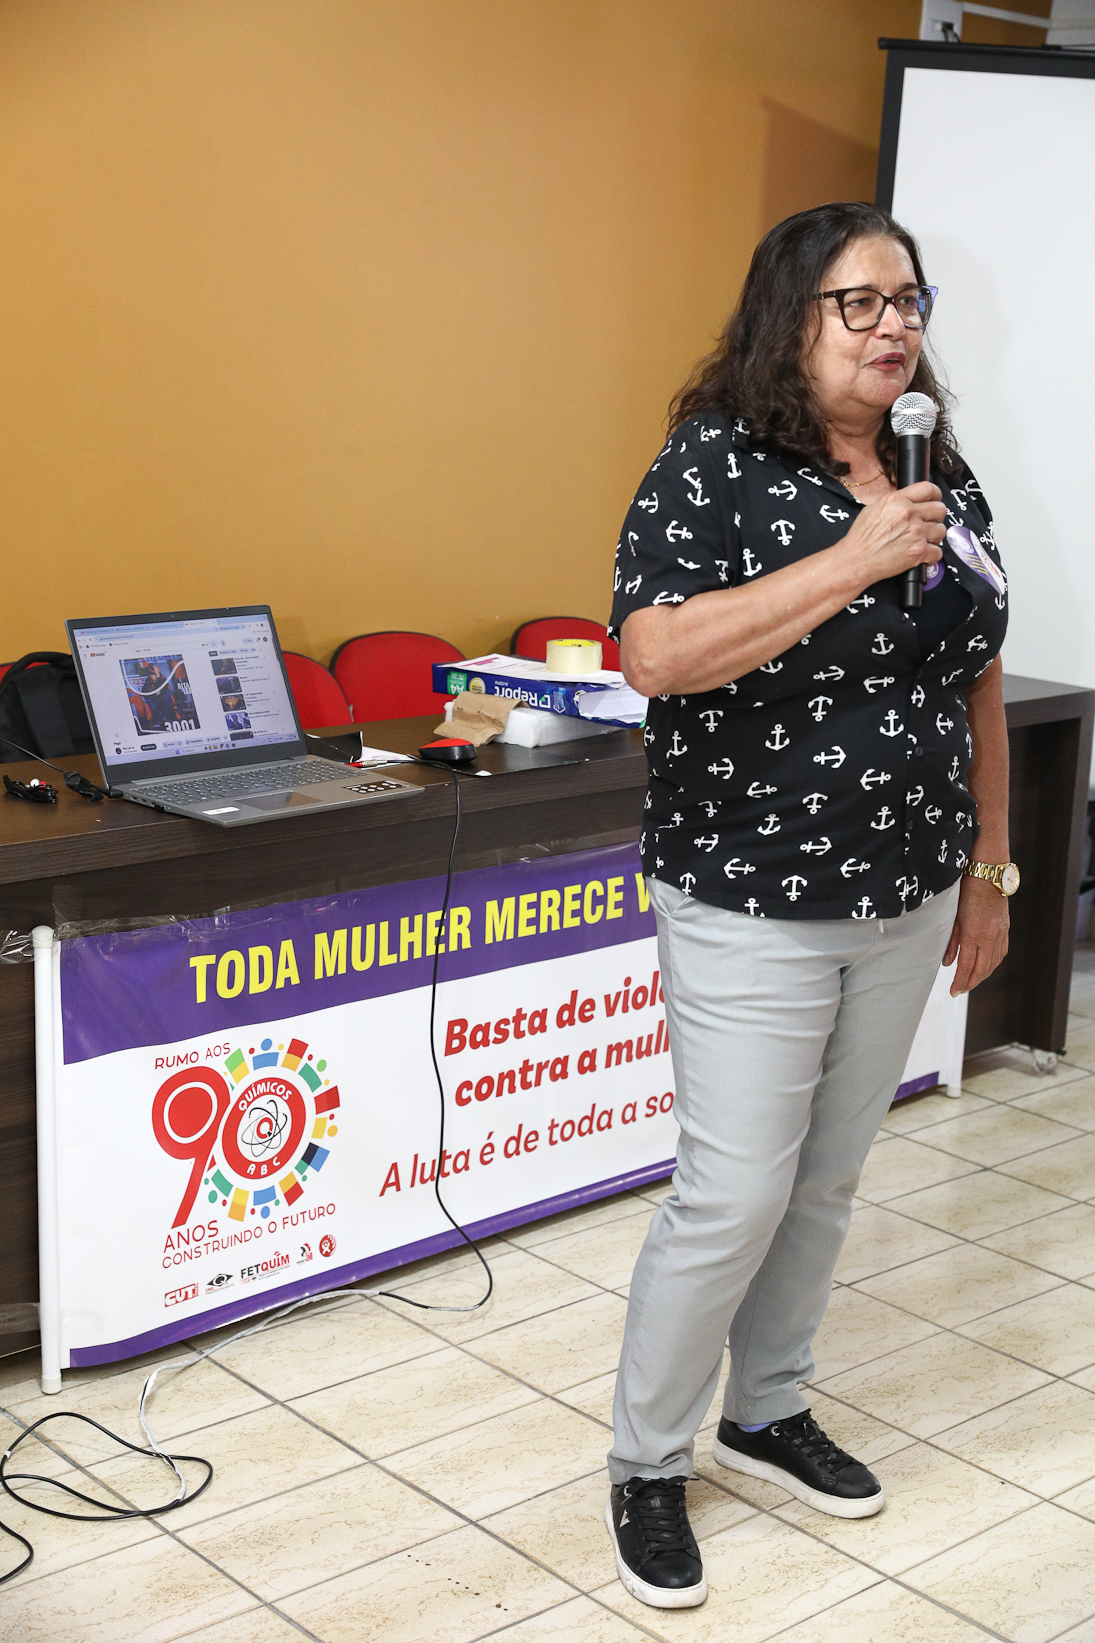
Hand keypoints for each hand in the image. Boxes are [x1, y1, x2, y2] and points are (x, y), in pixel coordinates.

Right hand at [839, 482, 945, 584]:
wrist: (856, 560)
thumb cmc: (861, 538)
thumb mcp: (873, 508)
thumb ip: (894, 502)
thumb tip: (908, 500)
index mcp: (897, 500)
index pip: (928, 488)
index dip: (935, 495)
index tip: (935, 500)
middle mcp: (909, 513)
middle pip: (940, 509)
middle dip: (936, 517)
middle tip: (928, 524)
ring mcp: (916, 532)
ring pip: (941, 530)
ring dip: (935, 537)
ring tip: (924, 541)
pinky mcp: (919, 551)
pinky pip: (938, 552)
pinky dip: (932, 556)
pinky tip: (923, 556)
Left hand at [942, 875, 1009, 994]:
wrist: (988, 875)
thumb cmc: (966, 891)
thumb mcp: (953, 915)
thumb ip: (951, 941)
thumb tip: (947, 964)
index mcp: (973, 934)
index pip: (966, 966)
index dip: (960, 982)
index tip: (953, 992)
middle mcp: (989, 937)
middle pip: (981, 969)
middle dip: (970, 983)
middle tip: (960, 990)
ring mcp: (1000, 934)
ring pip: (993, 964)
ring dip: (982, 976)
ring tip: (971, 981)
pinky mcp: (1006, 929)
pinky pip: (1001, 953)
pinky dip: (993, 964)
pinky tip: (986, 967)